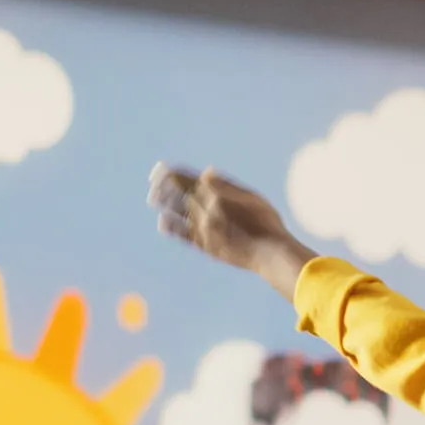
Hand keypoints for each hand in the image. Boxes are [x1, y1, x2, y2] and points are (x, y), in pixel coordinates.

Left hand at [148, 163, 313, 295]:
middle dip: (162, 186)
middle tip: (153, 183)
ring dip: (163, 203)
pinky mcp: (205, 245)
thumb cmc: (267, 224)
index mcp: (216, 194)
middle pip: (177, 193)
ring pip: (176, 212)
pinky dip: (171, 227)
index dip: (169, 173)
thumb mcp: (253, 198)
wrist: (272, 254)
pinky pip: (183, 235)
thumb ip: (227, 185)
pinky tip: (162, 222)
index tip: (160, 169)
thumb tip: (206, 172)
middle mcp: (206, 209)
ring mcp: (204, 228)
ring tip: (152, 199)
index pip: (184, 178)